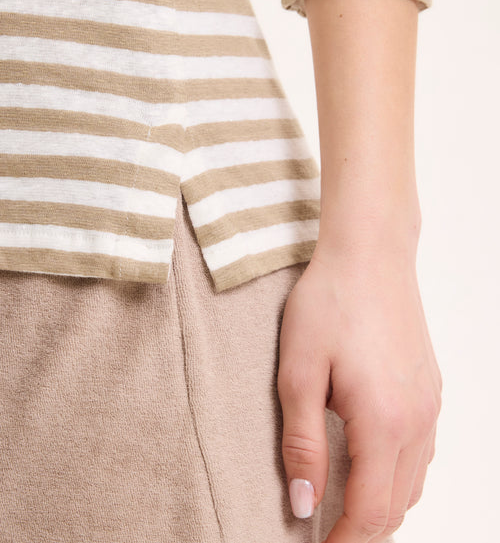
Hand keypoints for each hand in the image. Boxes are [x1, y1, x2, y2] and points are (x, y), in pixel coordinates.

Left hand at [277, 242, 441, 541]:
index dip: (345, 542)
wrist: (370, 254)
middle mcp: (417, 421)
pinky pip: (422, 450)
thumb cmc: (329, 305)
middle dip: (364, 530)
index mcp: (383, 423)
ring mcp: (430, 404)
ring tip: (347, 506)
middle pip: (397, 505)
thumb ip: (303, 445)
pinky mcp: (430, 387)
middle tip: (329, 534)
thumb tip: (305, 505)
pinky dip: (398, 473)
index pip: (370, 512)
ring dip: (383, 504)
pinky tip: (373, 461)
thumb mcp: (299, 374)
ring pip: (414, 481)